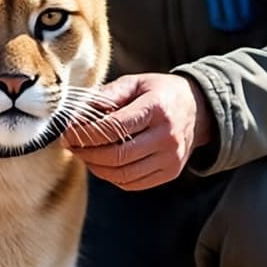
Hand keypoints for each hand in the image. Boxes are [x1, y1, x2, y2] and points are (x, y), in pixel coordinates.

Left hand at [61, 72, 214, 190]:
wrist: (198, 110)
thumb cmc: (160, 93)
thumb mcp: (135, 83)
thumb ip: (107, 95)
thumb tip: (76, 113)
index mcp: (157, 108)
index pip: (114, 128)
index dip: (86, 132)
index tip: (68, 130)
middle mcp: (167, 136)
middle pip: (116, 155)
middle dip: (86, 152)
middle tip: (70, 144)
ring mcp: (171, 158)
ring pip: (122, 174)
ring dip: (95, 167)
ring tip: (82, 154)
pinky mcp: (171, 172)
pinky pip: (132, 183)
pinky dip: (111, 177)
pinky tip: (100, 164)